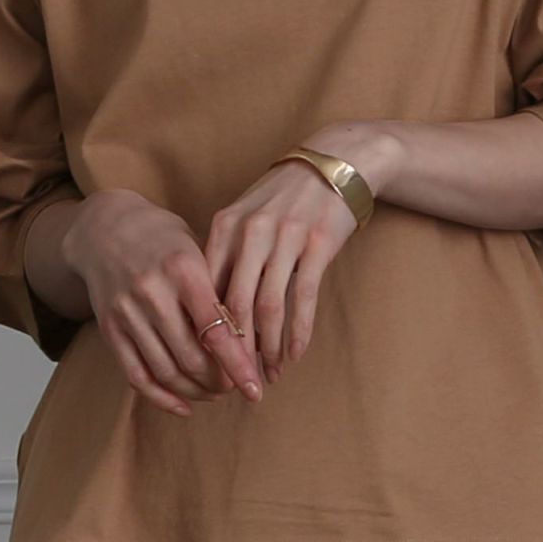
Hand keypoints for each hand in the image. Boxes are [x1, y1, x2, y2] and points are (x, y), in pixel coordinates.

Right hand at [62, 189, 263, 415]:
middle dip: (219, 382)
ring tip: (215, 393)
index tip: (255, 389)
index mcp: (184, 270)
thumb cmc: (164, 238)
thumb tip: (253, 339)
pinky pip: (136, 374)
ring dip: (195, 392)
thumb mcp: (197, 249)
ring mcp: (127, 312)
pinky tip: (184, 406)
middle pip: (192, 358)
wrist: (104, 228)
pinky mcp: (109, 328)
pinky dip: (162, 398)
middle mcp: (152, 292)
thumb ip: (219, 290)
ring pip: (166, 371)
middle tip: (236, 387)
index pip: (217, 331)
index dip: (238, 366)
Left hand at [202, 123, 399, 381]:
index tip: (208, 361)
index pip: (207, 288)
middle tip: (237, 379)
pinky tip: (295, 354)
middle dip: (235, 349)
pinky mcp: (319, 245)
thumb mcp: (246, 216)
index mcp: (226, 226)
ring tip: (268, 373)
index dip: (207, 330)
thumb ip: (226, 255)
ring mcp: (286, 238)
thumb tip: (207, 310)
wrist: (335, 163)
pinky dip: (298, 332)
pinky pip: (304, 298)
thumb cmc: (284, 196)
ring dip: (269, 347)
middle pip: (234, 305)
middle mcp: (251, 231)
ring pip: (269, 307)